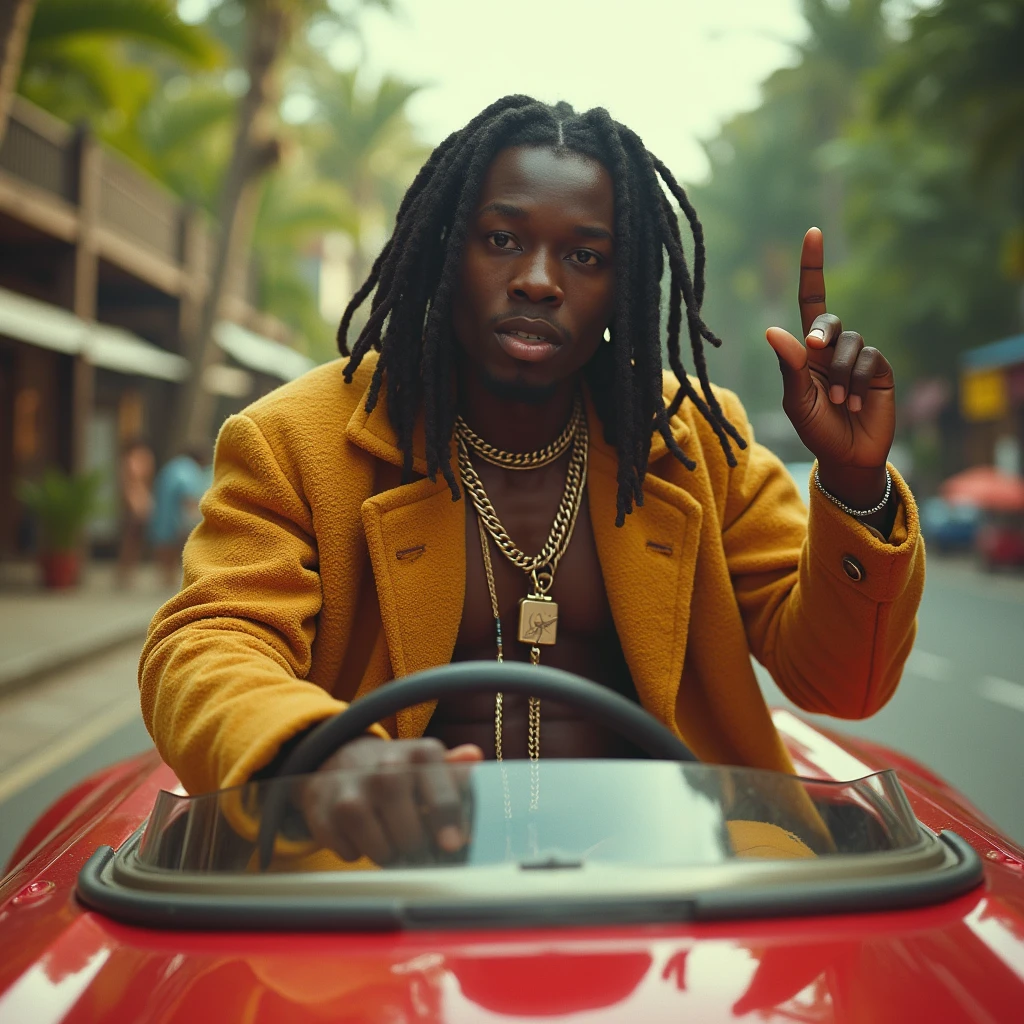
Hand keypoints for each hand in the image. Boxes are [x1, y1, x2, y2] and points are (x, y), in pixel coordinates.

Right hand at [296, 737, 482, 864]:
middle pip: (411, 834)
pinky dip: (358, 852)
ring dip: (388, 855)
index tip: (453, 844)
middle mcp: (386, 768)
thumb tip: (474, 757)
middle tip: (416, 845)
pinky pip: (351, 854)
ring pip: (381, 850)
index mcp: (421, 754)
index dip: (449, 822)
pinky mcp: (323, 813)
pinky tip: (358, 832)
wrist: (336, 758)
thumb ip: (455, 769)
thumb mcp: (428, 764)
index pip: (441, 795)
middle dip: (417, 849)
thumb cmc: (396, 770)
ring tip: (388, 836)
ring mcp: (352, 790)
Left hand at [766, 227, 895, 509]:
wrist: (848, 456)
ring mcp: (858, 357)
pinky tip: (856, 403)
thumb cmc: (817, 429)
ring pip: (850, 342)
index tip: (813, 233)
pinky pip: (869, 358)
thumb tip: (772, 330)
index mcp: (805, 351)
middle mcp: (832, 348)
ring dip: (840, 374)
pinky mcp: (880, 368)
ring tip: (840, 402)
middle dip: (820, 332)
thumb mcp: (796, 401)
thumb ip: (789, 367)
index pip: (810, 300)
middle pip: (828, 319)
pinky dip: (858, 381)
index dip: (812, 268)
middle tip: (814, 350)